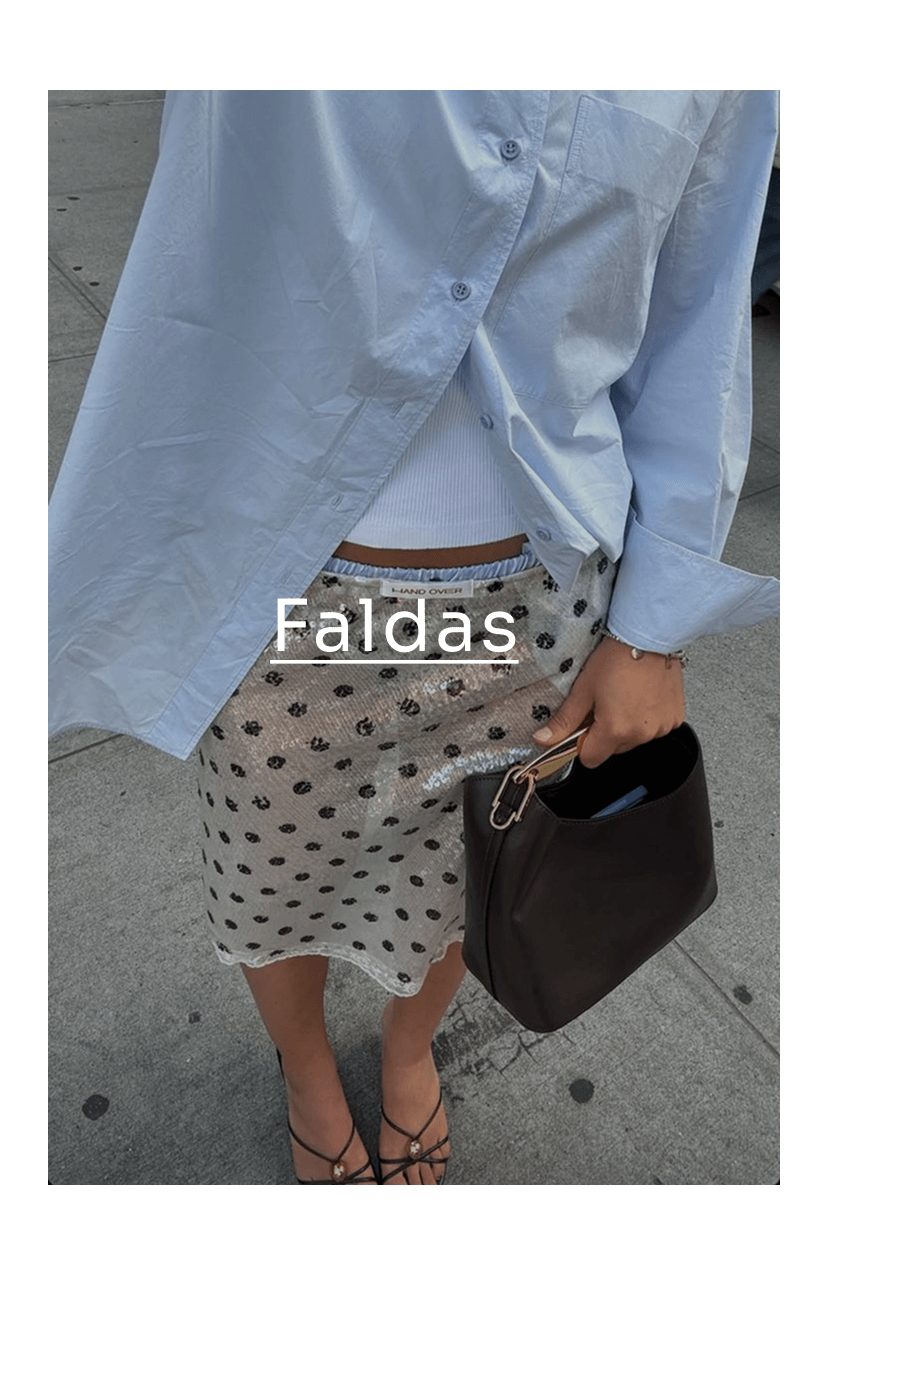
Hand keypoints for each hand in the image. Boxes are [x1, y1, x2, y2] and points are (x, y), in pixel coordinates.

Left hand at [532, 637, 685, 767]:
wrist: (650, 635)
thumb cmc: (618, 657)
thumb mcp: (583, 689)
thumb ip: (564, 720)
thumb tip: (543, 739)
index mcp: (616, 730)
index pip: (591, 759)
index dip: (582, 744)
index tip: (583, 725)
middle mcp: (641, 734)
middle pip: (613, 750)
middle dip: (605, 733)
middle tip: (604, 704)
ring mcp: (661, 727)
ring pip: (634, 740)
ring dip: (627, 727)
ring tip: (625, 697)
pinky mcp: (674, 718)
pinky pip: (654, 729)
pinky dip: (646, 719)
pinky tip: (642, 697)